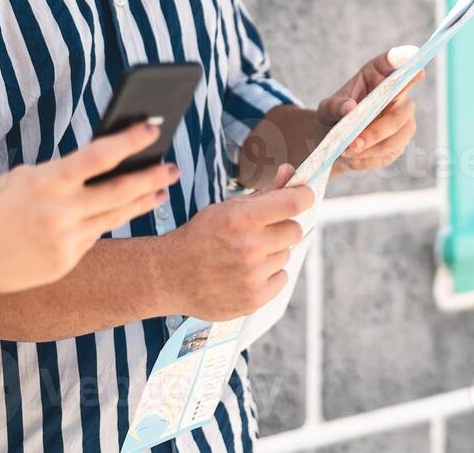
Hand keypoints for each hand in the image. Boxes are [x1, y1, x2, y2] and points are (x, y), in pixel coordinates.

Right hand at [0, 121, 177, 297]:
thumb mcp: (20, 180)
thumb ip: (59, 175)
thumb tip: (98, 167)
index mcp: (47, 182)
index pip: (101, 156)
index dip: (131, 141)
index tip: (153, 128)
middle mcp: (61, 212)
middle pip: (121, 191)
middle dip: (152, 178)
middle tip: (173, 167)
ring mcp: (65, 242)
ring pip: (114, 217)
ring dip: (141, 202)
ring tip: (160, 191)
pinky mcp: (63, 263)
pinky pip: (92, 238)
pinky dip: (104, 223)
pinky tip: (116, 213)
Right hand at [161, 176, 313, 320]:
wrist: (170, 275)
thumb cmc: (200, 236)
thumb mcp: (227, 208)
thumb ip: (264, 193)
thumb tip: (290, 173)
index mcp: (241, 219)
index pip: (293, 203)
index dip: (303, 196)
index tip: (303, 195)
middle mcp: (249, 248)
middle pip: (294, 230)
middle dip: (281, 227)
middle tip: (261, 232)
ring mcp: (252, 276)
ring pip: (286, 255)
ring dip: (272, 252)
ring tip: (245, 255)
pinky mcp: (254, 299)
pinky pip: (282, 278)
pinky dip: (269, 274)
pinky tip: (246, 272)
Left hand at [319, 46, 422, 175]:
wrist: (337, 142)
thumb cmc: (335, 116)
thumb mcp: (326, 109)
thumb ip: (334, 106)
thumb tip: (350, 108)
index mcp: (377, 75)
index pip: (391, 63)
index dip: (402, 58)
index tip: (411, 54)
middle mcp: (398, 94)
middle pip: (401, 109)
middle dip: (377, 129)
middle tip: (353, 143)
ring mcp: (404, 119)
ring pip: (398, 134)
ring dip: (372, 146)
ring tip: (347, 152)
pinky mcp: (401, 142)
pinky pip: (390, 151)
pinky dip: (370, 157)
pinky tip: (354, 158)